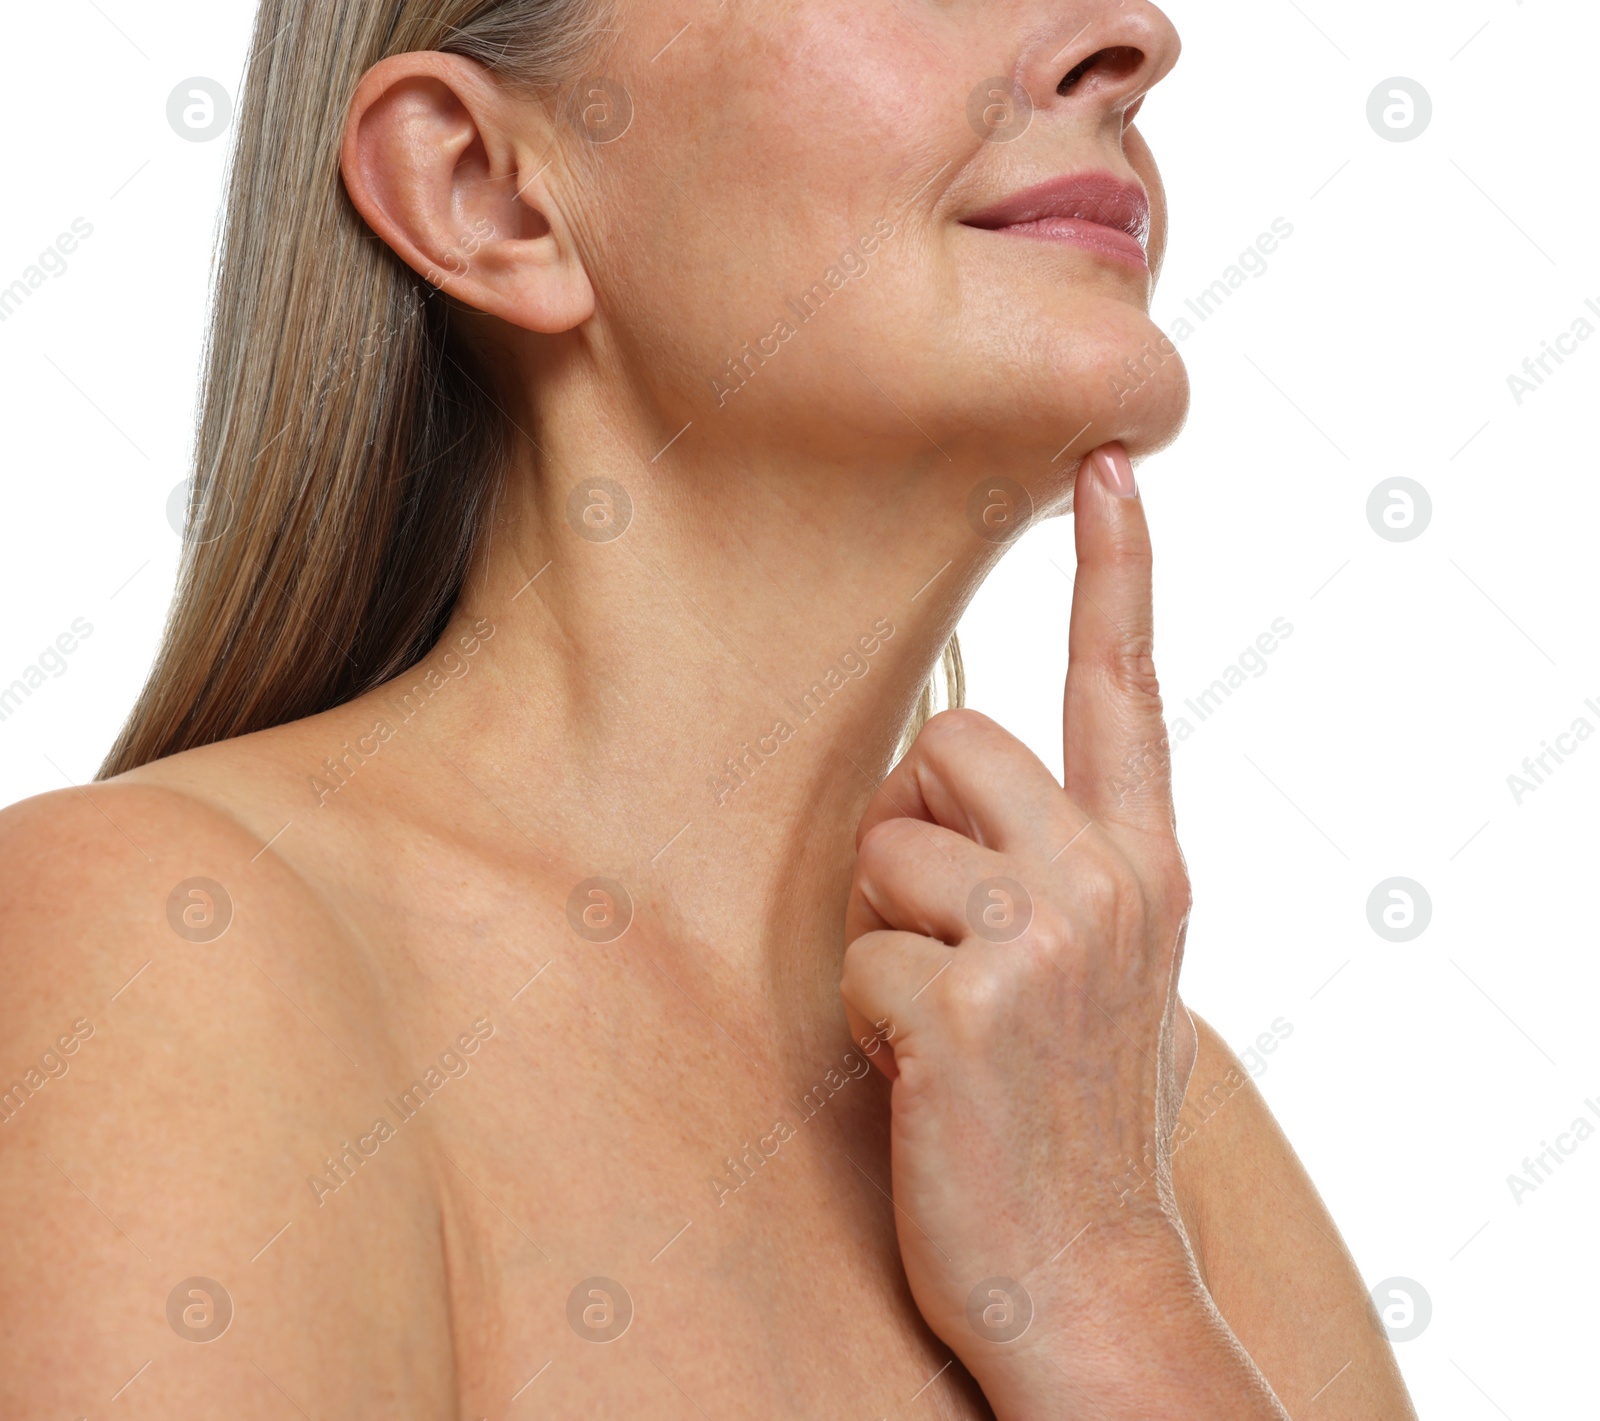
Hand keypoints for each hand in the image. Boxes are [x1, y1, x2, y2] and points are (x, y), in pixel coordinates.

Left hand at [840, 446, 1276, 1417]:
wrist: (1087, 1284)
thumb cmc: (1075, 1121)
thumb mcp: (1110, 980)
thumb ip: (1068, 871)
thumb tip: (955, 797)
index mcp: (1146, 866)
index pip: (1127, 689)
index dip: (1116, 570)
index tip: (1106, 463)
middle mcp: (1111, 880)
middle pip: (946, 748)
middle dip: (915, 837)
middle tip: (950, 948)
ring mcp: (1046, 936)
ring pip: (885, 846)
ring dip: (888, 932)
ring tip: (941, 1023)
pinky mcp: (969, 1000)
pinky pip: (859, 953)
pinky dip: (868, 1018)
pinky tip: (922, 1079)